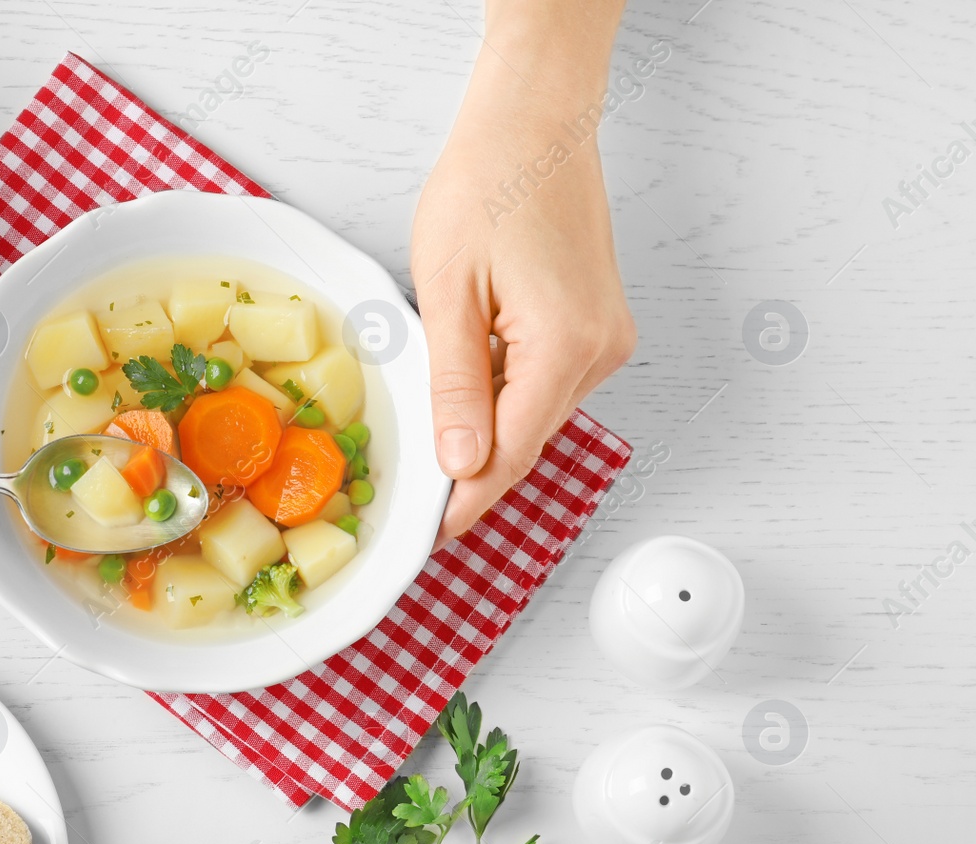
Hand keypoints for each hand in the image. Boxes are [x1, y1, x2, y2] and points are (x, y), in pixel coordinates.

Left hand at [412, 25, 634, 547]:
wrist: (534, 125)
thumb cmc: (487, 188)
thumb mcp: (448, 291)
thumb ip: (456, 385)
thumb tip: (460, 464)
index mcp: (565, 348)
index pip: (511, 456)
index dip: (466, 503)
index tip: (430, 539)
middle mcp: (599, 352)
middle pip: (526, 440)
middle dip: (471, 472)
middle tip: (415, 504)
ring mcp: (606, 341)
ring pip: (535, 415)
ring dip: (487, 429)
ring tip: (432, 434)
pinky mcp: (598, 328)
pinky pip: (545, 384)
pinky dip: (505, 395)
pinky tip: (469, 383)